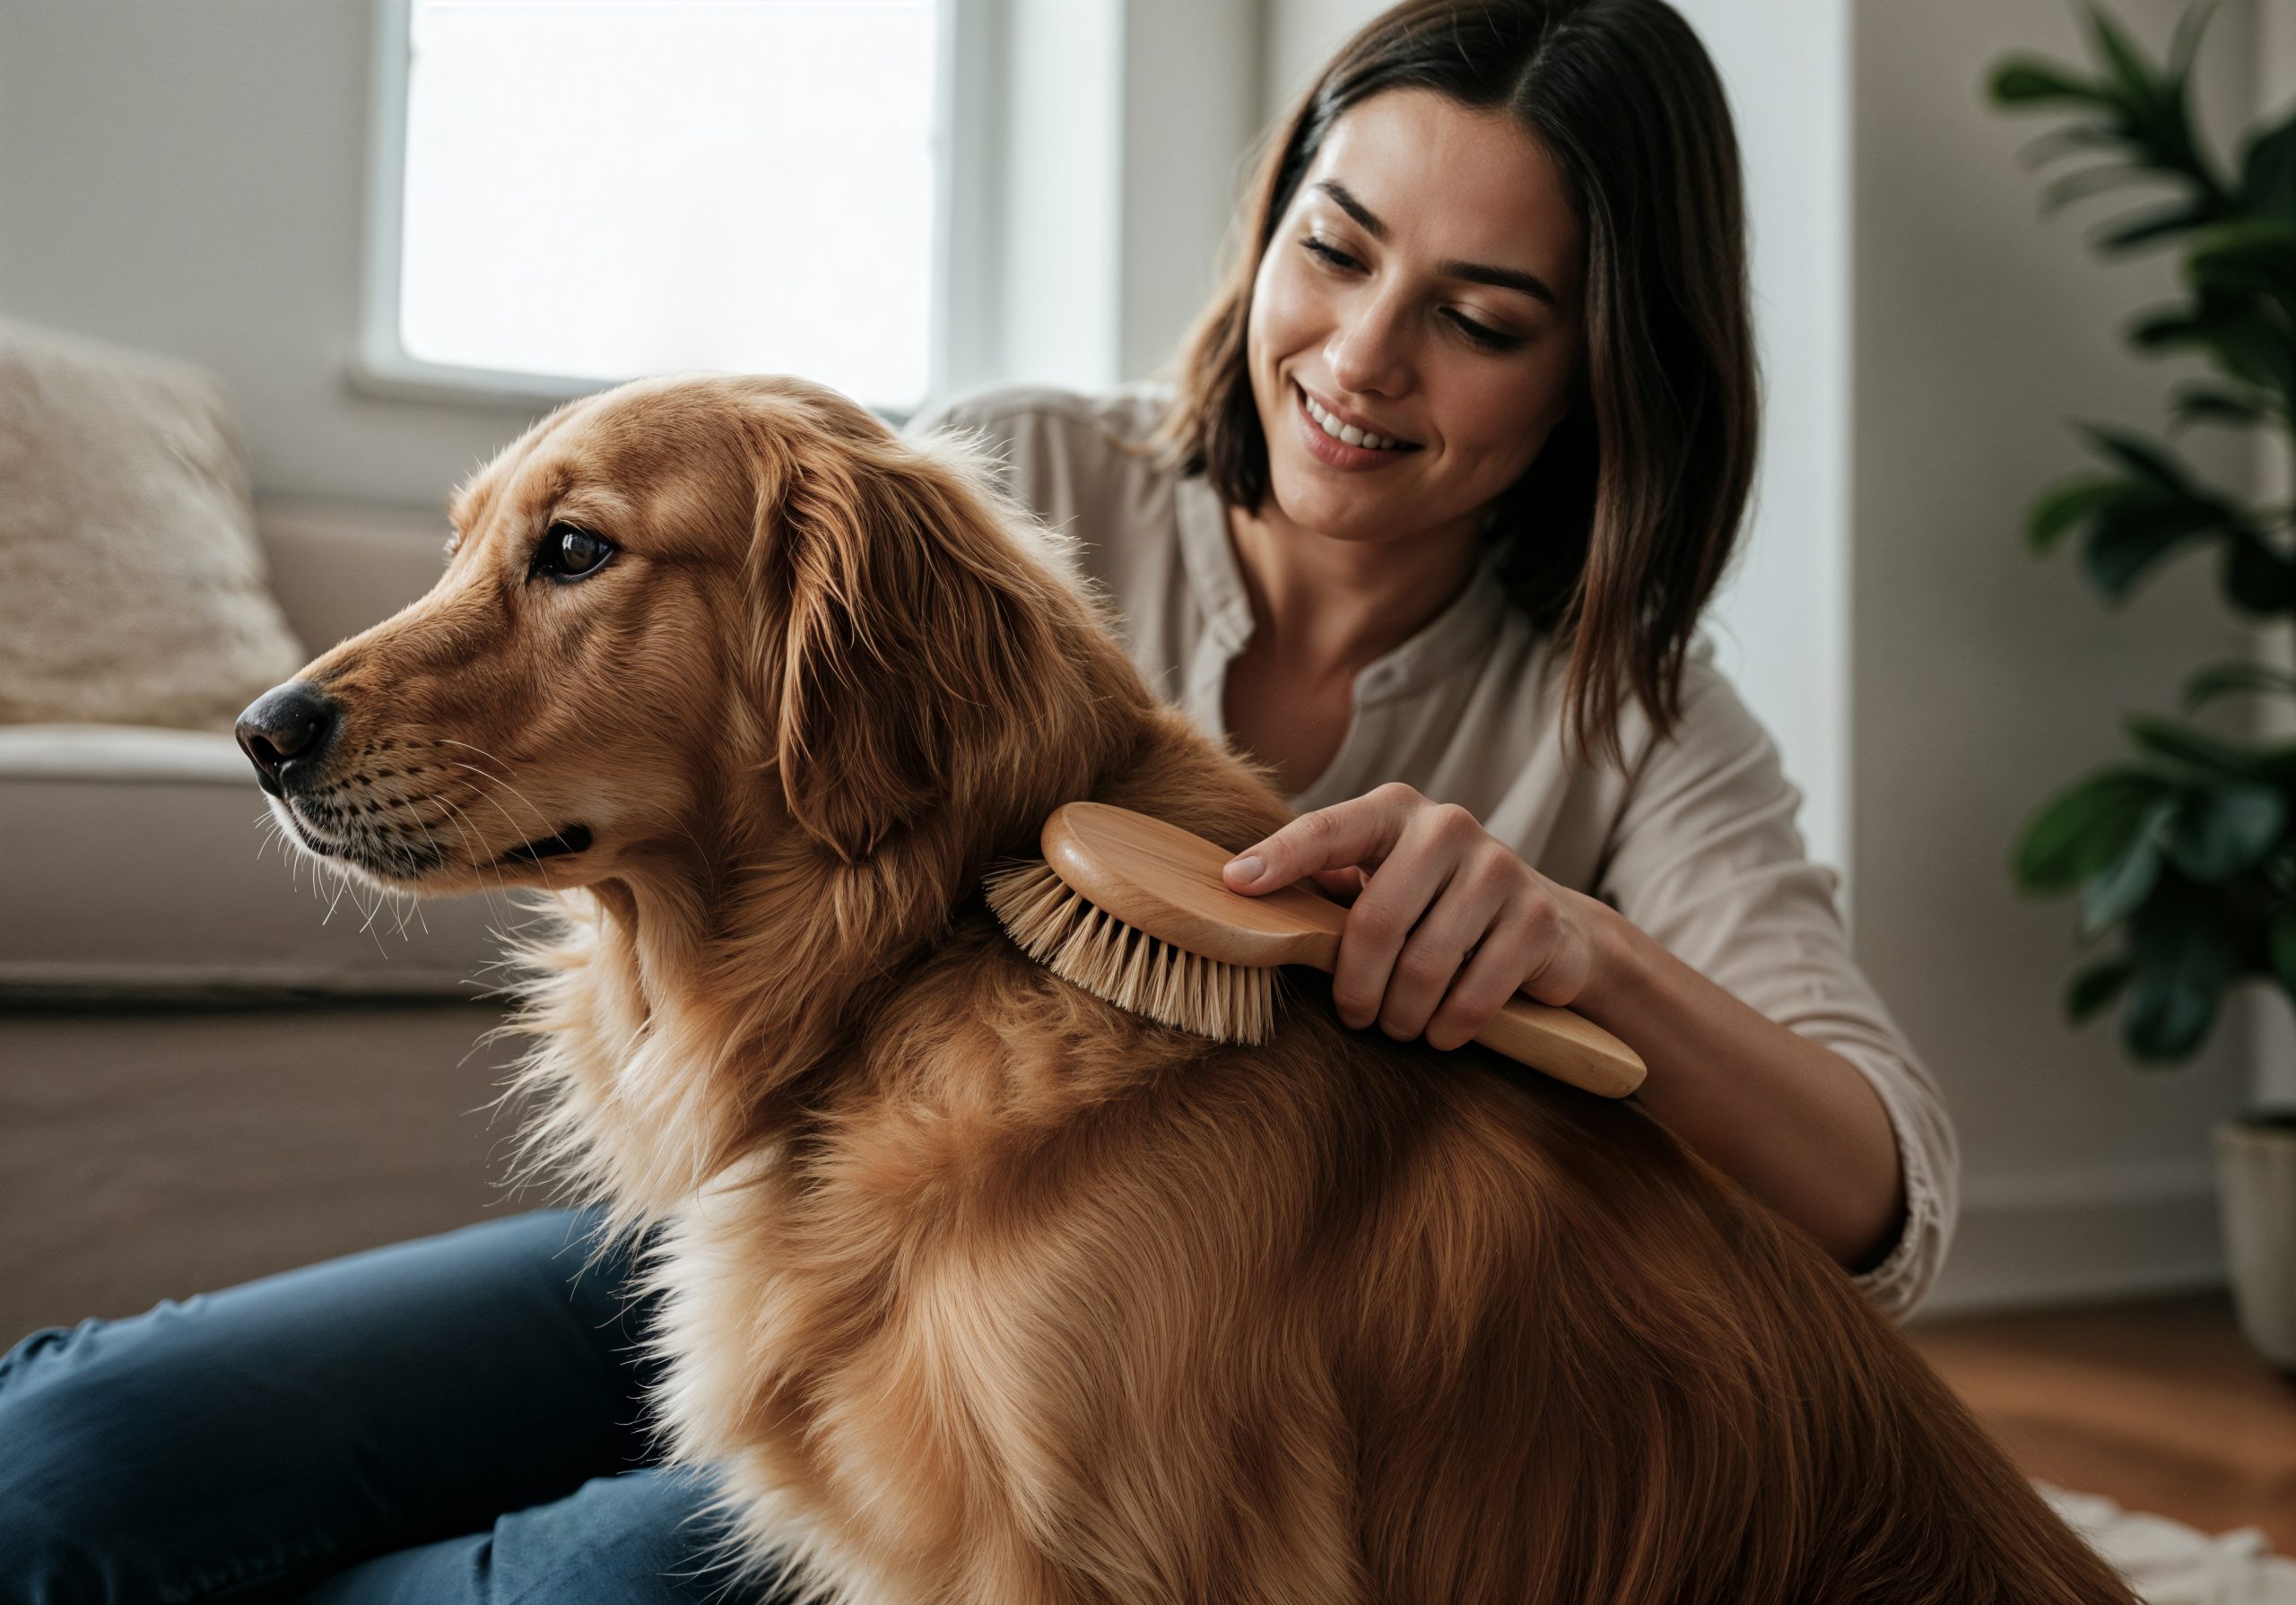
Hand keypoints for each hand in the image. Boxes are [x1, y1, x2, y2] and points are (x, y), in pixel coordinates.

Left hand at [1221, 783, 1609, 1050]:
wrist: (1547, 927)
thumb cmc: (1434, 907)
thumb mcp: (1378, 885)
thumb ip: (1324, 888)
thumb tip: (1242, 890)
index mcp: (1392, 812)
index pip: (1327, 830)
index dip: (1281, 856)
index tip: (1236, 884)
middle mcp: (1446, 826)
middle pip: (1376, 921)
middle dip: (1357, 986)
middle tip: (1355, 1017)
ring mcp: (1498, 868)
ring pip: (1425, 965)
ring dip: (1403, 1015)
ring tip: (1399, 1025)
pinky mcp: (1537, 918)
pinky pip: (1475, 993)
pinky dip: (1449, 1027)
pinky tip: (1441, 1033)